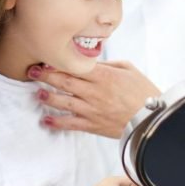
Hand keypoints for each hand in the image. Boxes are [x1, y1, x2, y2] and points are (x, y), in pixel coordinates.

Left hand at [30, 60, 160, 138]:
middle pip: (65, 82)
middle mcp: (94, 92)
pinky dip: (57, 122)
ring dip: (48, 97)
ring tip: (38, 94)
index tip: (46, 59)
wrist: (152, 119)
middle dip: (46, 76)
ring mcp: (92, 110)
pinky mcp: (93, 125)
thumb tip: (92, 61)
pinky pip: (71, 124)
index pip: (75, 67)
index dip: (58, 63)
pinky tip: (46, 120)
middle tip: (32, 72)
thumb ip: (108, 64)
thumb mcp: (128, 69)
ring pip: (64, 102)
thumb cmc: (143, 92)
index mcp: (103, 76)